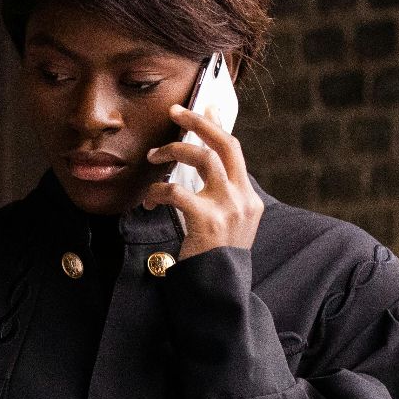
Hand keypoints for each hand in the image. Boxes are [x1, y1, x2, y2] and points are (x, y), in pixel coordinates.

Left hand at [141, 102, 263, 261]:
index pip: (235, 151)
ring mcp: (228, 208)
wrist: (220, 291)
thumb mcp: (228, 227)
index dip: (218, 126)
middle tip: (176, 112)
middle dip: (199, 122)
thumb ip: (220, 200)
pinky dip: (157, 191)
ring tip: (154, 157)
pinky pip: (176, 191)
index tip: (205, 107)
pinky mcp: (207, 220)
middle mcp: (243, 198)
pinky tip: (149, 200)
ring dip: (173, 152)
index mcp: (249, 198)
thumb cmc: (215, 260)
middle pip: (224, 144)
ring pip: (202, 158)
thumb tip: (198, 171)